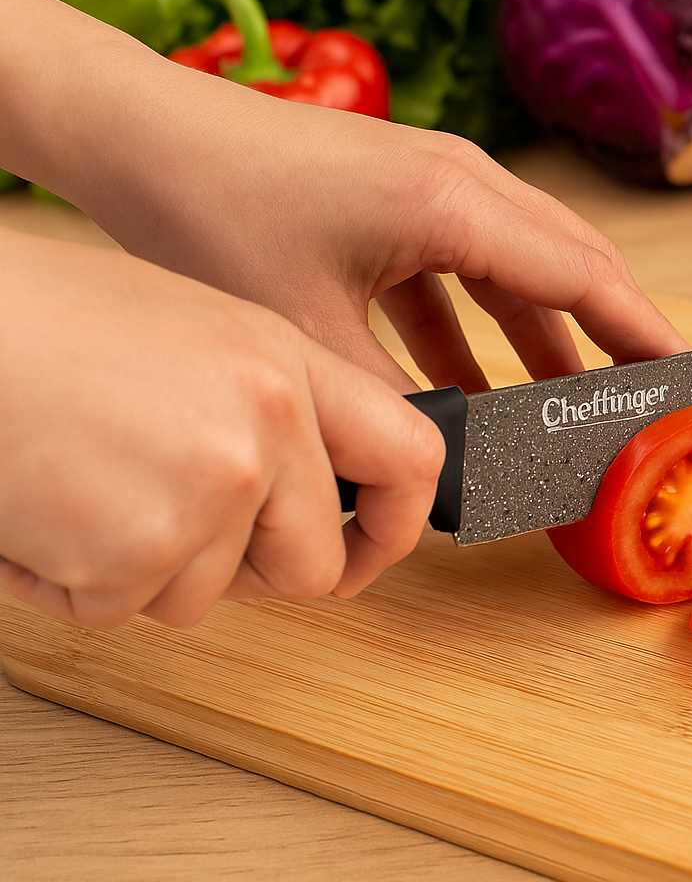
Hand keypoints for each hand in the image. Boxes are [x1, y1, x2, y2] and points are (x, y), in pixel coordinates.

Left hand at [0, 0, 689, 394]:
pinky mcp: (404, 198)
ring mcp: (436, 184)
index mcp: (457, 205)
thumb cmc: (213, 213)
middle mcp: (465, 183)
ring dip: (550, 340)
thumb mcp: (311, 333)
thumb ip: (393, 406)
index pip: (588, 279)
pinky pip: (470, 270)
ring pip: (524, 269)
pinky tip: (475, 391)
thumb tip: (451, 472)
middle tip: (655, 406)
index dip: (647, 338)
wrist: (141, 134)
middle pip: (575, 266)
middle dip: (618, 339)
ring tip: (574, 413)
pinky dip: (485, 329)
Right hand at [0, 229, 444, 628]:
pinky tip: (43, 506)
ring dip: (143, 566)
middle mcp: (263, 430)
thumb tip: (314, 489)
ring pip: (204, 596)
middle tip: (173, 523)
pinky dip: (74, 581)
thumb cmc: (44, 321)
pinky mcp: (130, 556)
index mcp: (285, 363)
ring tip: (84, 479)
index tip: (371, 545)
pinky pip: (121, 609)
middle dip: (251, 569)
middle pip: (309, 565)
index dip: (398, 521)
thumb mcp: (194, 330)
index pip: (409, 456)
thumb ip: (269, 404)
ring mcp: (204, 496)